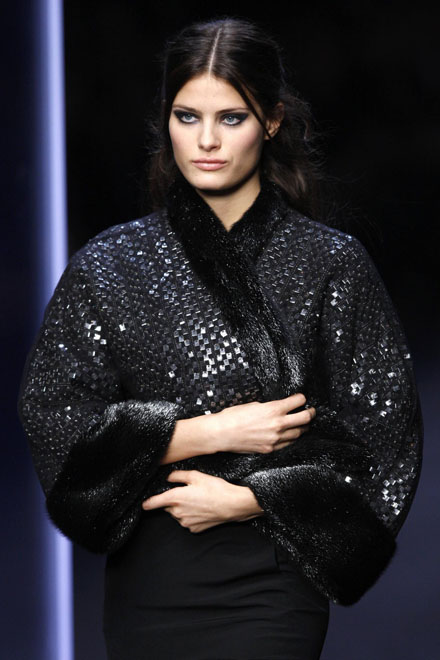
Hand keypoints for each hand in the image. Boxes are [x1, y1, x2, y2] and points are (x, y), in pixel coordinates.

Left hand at [141, 470, 258, 532]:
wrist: (232, 505)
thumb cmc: (215, 488)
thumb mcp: (196, 476)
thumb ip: (178, 476)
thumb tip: (169, 478)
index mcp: (175, 498)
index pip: (153, 503)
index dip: (147, 503)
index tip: (144, 503)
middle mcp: (177, 513)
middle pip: (167, 507)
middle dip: (172, 501)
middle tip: (187, 493)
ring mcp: (185, 523)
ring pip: (177, 514)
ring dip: (182, 508)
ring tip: (197, 500)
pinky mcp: (194, 529)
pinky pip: (187, 521)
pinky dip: (191, 516)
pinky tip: (201, 509)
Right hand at [212, 392, 315, 453]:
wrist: (222, 433)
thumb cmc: (233, 416)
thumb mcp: (254, 404)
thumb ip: (269, 407)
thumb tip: (278, 408)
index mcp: (273, 409)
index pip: (298, 402)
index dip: (302, 399)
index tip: (302, 399)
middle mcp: (278, 424)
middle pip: (304, 419)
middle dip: (310, 413)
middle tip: (311, 411)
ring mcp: (275, 439)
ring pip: (298, 433)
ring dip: (302, 428)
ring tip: (302, 425)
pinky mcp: (270, 449)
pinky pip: (287, 444)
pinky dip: (291, 439)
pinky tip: (290, 435)